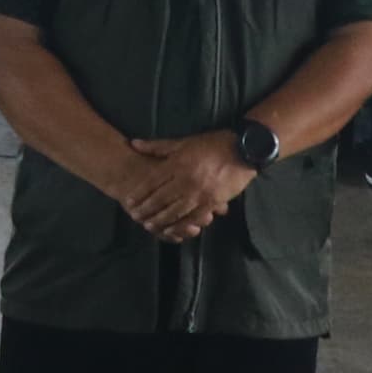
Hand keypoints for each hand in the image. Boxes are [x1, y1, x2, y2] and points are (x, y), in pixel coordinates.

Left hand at [122, 132, 258, 241]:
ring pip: (174, 210)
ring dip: (160, 220)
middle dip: (146, 209)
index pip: (153, 181)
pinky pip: (192, 217)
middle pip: (160, 198)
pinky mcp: (211, 202)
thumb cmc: (211, 145)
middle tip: (134, 217)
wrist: (243, 151)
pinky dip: (180, 225)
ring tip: (148, 225)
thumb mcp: (183, 142)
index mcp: (178, 164)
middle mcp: (186, 180)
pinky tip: (171, 230)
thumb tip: (133, 143)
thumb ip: (158, 146)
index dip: (139, 193)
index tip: (129, 201)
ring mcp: (199, 193)